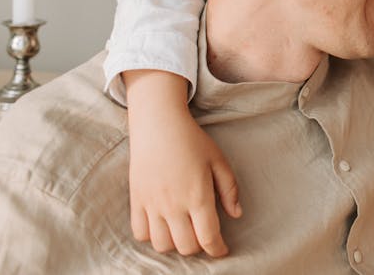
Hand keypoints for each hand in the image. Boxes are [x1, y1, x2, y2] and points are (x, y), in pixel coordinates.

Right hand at [124, 70, 241, 257]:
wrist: (158, 124)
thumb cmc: (192, 140)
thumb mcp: (218, 160)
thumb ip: (229, 189)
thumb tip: (236, 214)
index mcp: (198, 196)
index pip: (208, 237)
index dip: (217, 250)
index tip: (222, 250)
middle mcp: (174, 205)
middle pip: (186, 246)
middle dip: (199, 247)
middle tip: (204, 236)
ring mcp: (152, 205)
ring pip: (162, 245)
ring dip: (175, 244)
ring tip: (183, 231)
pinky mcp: (136, 200)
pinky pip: (140, 233)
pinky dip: (151, 236)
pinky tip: (162, 225)